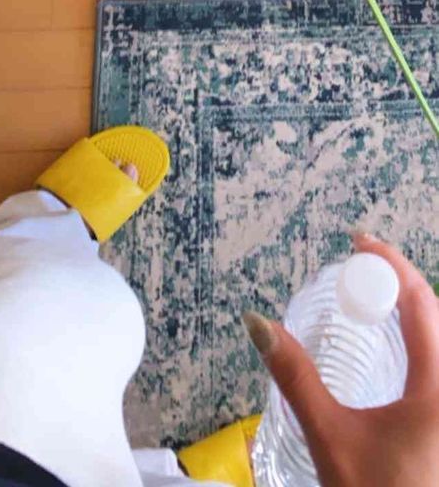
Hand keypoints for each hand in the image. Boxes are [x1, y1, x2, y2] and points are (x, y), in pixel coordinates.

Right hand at [245, 234, 438, 485]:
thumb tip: (257, 322)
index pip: (420, 300)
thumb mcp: (331, 438)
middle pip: (437, 314)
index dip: (389, 262)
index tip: (358, 240)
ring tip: (376, 302)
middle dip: (401, 282)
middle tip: (360, 269)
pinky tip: (397, 353)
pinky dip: (422, 342)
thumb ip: (295, 377)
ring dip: (414, 312)